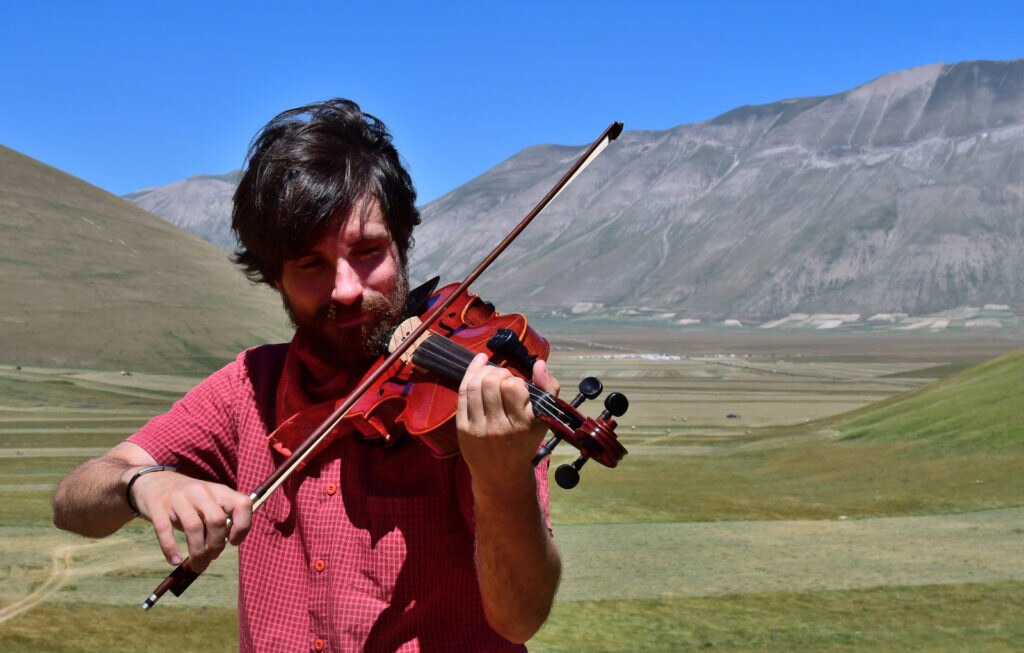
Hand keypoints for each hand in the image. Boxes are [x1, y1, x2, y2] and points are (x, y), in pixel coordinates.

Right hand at [124, 468, 252, 571]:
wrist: (152, 481)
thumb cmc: (187, 499)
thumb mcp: (208, 501)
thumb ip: (218, 519)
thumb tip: (222, 546)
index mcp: (218, 490)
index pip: (242, 504)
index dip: (243, 526)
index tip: (233, 542)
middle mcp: (200, 491)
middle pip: (217, 520)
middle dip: (216, 545)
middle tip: (211, 557)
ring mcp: (178, 497)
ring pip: (194, 527)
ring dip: (198, 552)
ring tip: (197, 565)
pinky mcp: (158, 506)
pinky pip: (165, 529)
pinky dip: (170, 548)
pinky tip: (174, 561)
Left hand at [456, 353, 559, 496]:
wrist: (501, 476)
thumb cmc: (525, 443)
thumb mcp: (544, 419)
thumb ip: (548, 389)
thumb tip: (539, 364)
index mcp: (523, 426)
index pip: (513, 387)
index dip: (515, 380)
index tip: (518, 386)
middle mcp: (499, 428)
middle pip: (492, 383)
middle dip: (498, 372)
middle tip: (503, 378)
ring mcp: (478, 429)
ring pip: (474, 386)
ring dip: (483, 372)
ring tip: (491, 374)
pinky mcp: (463, 429)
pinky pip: (462, 395)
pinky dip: (469, 376)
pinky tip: (477, 368)